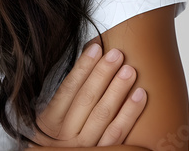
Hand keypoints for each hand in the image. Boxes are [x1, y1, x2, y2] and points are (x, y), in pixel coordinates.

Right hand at [28, 42, 146, 147]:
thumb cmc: (55, 139)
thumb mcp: (48, 120)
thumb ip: (62, 100)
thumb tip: (85, 63)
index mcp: (49, 122)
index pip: (67, 89)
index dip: (82, 68)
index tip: (96, 48)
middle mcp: (65, 135)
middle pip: (86, 99)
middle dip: (102, 74)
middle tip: (117, 54)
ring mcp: (85, 146)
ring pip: (103, 115)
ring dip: (118, 90)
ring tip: (129, 70)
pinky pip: (118, 134)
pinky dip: (129, 113)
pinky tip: (140, 96)